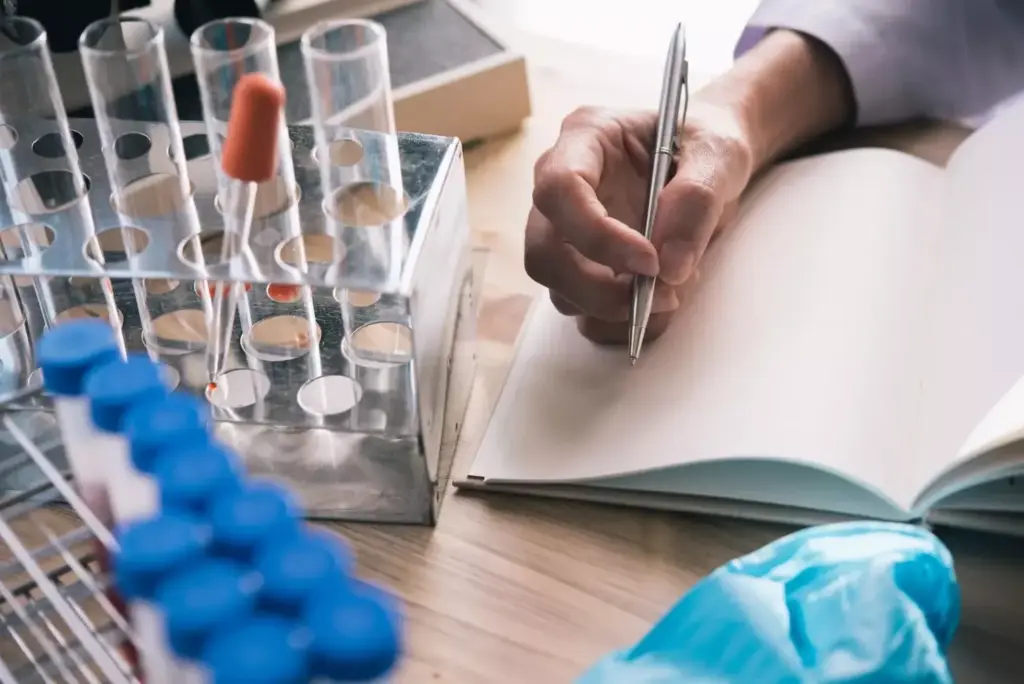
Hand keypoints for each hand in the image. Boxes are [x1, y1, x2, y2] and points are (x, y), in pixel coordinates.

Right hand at [524, 102, 753, 343]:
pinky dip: (624, 323)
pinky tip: (661, 301)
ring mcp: (568, 231)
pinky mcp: (584, 266)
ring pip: (559, 290)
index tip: (649, 261)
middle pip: (545, 253)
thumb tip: (670, 268)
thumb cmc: (707, 143)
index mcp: (586, 138)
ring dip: (615, 308)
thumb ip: (697, 200)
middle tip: (658, 295)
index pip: (560, 189)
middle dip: (597, 289)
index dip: (597, 235)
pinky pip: (586, 312)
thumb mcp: (719, 153)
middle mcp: (563, 187)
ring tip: (672, 291)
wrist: (711, 162)